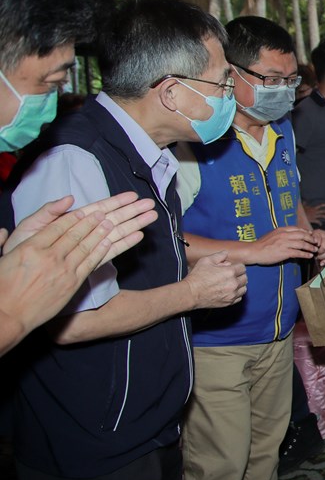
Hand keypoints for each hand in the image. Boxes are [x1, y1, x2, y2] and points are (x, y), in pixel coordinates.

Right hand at [0, 208, 119, 343]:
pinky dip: (99, 253)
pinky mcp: (71, 284)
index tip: (82, 211)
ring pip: (84, 247)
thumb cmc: (1, 288)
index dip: (72, 217)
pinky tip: (107, 244)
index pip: (56, 227)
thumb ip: (1, 242)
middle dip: (90, 222)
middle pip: (74, 234)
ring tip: (109, 224)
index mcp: (30, 247)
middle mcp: (49, 256)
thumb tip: (2, 230)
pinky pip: (89, 264)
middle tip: (101, 213)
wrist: (8, 315)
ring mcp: (62, 270)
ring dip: (99, 234)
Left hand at [5, 192, 156, 264]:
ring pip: (116, 234)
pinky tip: (138, 236)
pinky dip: (124, 244)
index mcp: (71, 223)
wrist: (16, 283)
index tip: (132, 196)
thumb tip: (70, 198)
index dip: (116, 202)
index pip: (98, 208)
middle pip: (112, 219)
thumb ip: (48, 212)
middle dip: (132, 212)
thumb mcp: (30, 228)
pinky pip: (110, 252)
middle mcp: (83, 234)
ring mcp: (88, 248)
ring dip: (134, 225)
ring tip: (152, 217)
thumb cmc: (19, 252)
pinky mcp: (89, 263)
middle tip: (151, 205)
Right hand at [184, 251, 247, 308]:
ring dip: (239, 285)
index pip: (242, 268)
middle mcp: (233, 284)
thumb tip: (226, 253)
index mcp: (230, 272)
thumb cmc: (197, 276)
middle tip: (231, 275)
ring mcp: (232, 294)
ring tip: (231, 283)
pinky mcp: (229, 303)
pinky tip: (229, 291)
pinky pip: (239, 297)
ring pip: (244, 288)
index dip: (236, 266)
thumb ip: (219, 256)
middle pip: (245, 278)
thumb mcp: (206, 261)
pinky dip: (236, 294)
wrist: (191, 294)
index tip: (231, 268)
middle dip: (239, 275)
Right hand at [252, 226, 317, 264]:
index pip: (297, 229)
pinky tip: (309, 256)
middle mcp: (284, 235)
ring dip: (310, 247)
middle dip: (311, 239)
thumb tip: (290, 235)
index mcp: (281, 230)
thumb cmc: (262, 244)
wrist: (254, 251)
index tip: (311, 235)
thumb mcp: (272, 234)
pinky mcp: (284, 252)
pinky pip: (298, 253)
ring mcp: (284, 243)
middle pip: (302, 235)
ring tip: (315, 250)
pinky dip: (305, 254)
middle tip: (316, 242)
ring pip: (302, 244)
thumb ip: (282, 233)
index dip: (306, 232)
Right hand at [303, 201, 324, 225]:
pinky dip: (320, 223)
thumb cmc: (301, 210)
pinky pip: (318, 221)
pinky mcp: (313, 219)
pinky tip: (321, 224)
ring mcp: (314, 216)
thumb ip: (305, 203)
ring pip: (322, 216)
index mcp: (314, 208)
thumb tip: (304, 201)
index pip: (321, 205)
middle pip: (324, 211)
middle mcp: (315, 211)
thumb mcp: (303, 206)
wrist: (299, 215)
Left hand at [311, 229, 324, 264]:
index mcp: (322, 233)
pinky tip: (321, 263)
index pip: (320, 242)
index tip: (312, 251)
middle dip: (319, 253)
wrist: (314, 238)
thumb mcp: (309, 238)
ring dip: (323, 257)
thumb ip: (312, 239)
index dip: (316, 248)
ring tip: (318, 259)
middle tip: (315, 256)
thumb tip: (316, 242)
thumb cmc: (311, 239)